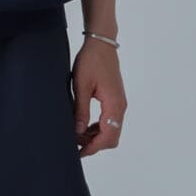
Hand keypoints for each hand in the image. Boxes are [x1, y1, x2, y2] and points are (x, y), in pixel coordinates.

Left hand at [72, 37, 125, 155]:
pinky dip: (98, 127)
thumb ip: (80, 111)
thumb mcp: (81, 86)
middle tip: (75, 142)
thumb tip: (78, 131)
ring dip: (95, 136)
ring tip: (76, 133)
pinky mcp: (115, 100)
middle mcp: (120, 106)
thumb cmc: (91, 61)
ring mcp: (119, 103)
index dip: (93, 148)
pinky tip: (84, 124)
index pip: (108, 136)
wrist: (101, 44)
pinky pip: (109, 121)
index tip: (78, 152)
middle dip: (94, 144)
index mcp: (114, 104)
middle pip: (112, 137)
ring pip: (111, 131)